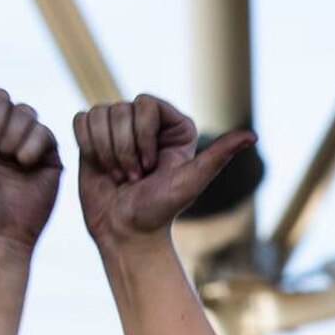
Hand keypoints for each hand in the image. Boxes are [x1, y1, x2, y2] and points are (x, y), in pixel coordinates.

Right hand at [75, 94, 253, 250]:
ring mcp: (119, 128)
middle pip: (120, 109)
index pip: (145, 103)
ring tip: (119, 177)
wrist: (126, 231)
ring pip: (99, 113)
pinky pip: (81, 120)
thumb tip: (253, 136)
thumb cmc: (160, 210)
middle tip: (134, 178)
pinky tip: (101, 168)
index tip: (151, 167)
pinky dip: (88, 146)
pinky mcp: (93, 136)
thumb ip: (219, 157)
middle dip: (124, 149)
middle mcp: (147, 123)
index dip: (142, 136)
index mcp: (174, 128)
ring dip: (106, 152)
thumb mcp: (191, 182)